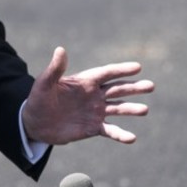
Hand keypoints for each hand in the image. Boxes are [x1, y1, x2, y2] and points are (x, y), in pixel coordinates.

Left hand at [22, 46, 154, 144]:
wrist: (35, 123)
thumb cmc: (39, 99)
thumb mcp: (45, 83)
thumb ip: (55, 69)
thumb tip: (60, 49)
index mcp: (84, 81)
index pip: (106, 73)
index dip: (121, 70)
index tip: (138, 67)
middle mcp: (94, 95)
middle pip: (117, 89)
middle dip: (134, 87)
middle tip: (151, 86)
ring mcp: (96, 111)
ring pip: (118, 108)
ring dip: (131, 108)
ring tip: (144, 110)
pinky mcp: (94, 127)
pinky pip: (110, 130)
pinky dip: (121, 134)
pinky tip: (132, 138)